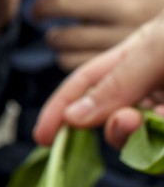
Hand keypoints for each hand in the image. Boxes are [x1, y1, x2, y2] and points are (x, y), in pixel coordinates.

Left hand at [31, 0, 163, 70]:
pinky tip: (69, 54)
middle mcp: (133, 11)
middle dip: (42, 7)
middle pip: (67, 2)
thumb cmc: (149, 20)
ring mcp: (125, 41)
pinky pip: (71, 61)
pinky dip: (62, 57)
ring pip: (66, 36)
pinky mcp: (117, 70)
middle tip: (36, 12)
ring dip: (52, 36)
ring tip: (55, 37)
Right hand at [34, 11, 163, 147]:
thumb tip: (72, 116)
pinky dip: (160, 142)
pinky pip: (158, 148)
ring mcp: (161, 105)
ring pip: (132, 135)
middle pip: (105, 115)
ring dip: (136, 133)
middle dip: (108, 124)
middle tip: (126, 122)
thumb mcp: (156, 47)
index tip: (42, 137)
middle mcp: (144, 85)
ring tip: (162, 115)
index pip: (83, 85)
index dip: (59, 109)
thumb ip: (117, 81)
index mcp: (131, 58)